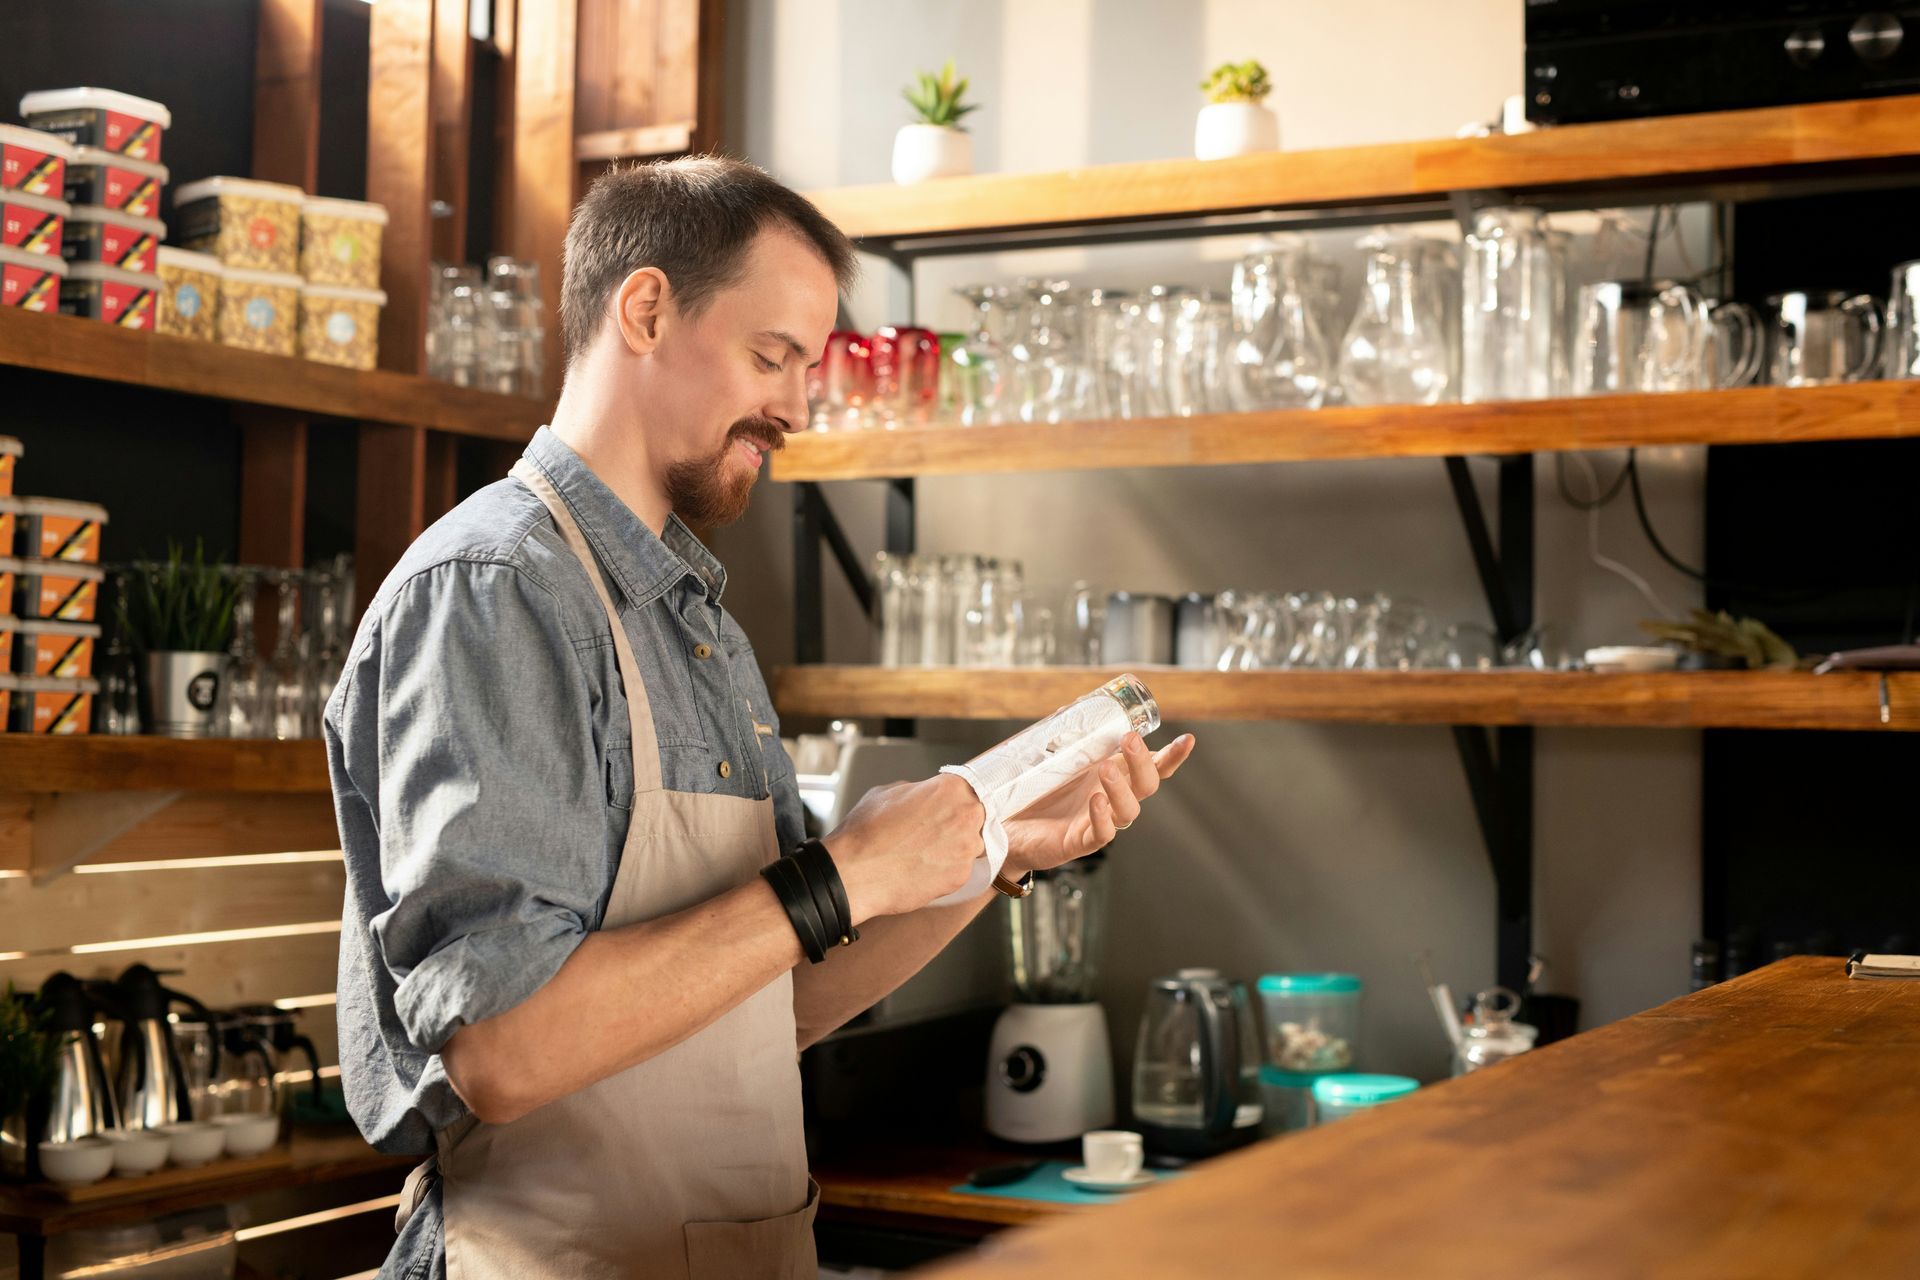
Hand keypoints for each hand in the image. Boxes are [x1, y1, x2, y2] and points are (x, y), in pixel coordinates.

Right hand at [822, 773, 983, 923]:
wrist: (855, 873)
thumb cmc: (866, 832)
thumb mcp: (888, 792)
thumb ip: (917, 791)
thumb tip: (924, 798)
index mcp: (952, 788)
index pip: (969, 789)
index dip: (955, 800)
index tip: (947, 808)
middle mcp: (966, 816)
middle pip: (975, 818)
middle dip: (957, 824)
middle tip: (931, 833)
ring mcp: (967, 848)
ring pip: (970, 846)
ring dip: (953, 848)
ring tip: (922, 854)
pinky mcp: (961, 876)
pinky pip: (959, 870)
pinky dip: (944, 871)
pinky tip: (921, 870)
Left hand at [1003, 732, 1195, 875]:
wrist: (1007, 826)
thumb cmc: (1036, 790)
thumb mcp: (1055, 759)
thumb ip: (1070, 738)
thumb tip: (1074, 704)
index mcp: (1113, 775)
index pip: (1152, 766)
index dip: (1173, 756)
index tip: (1188, 739)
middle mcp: (1113, 798)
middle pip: (1146, 784)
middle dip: (1143, 762)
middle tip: (1129, 740)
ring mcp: (1099, 821)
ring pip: (1129, 810)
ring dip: (1121, 788)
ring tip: (1106, 769)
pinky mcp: (1080, 841)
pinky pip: (1101, 834)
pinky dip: (1102, 818)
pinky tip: (1096, 802)